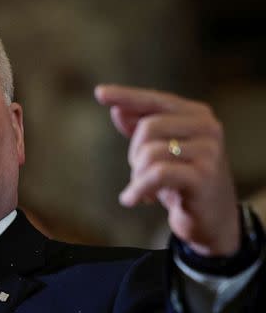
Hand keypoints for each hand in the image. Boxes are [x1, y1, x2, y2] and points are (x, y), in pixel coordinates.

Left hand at [95, 84, 239, 255]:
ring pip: (150, 152)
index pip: (154, 100)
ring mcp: (208, 151)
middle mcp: (207, 127)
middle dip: (134, 153)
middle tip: (140, 174)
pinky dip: (138, 189)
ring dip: (137, 175)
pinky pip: (156, 175)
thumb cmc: (182, 181)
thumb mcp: (161, 152)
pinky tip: (132, 200)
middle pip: (147, 127)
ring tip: (144, 189)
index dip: (126, 96)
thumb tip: (117, 110)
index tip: (99, 93)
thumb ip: (141, 129)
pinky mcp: (203, 176)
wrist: (213, 219)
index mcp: (196, 114)